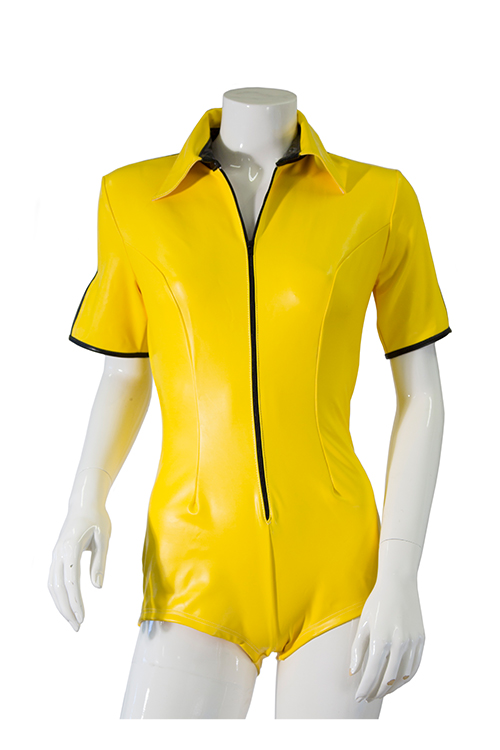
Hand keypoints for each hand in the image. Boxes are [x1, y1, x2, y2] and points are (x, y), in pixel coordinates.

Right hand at [47, 505, 110, 630]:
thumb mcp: (103, 538)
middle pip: (58, 587)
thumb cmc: (97, 519)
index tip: (82, 617)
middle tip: (77, 627)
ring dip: (61, 605)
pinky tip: (67, 605)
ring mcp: (55, 555)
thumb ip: (100, 562)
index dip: (75, 601)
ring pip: (52, 585)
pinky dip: (58, 595)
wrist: (84, 503)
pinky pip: (54, 579)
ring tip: (72, 620)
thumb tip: (97, 587)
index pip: (71, 581)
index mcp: (70, 548)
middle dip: (66, 609)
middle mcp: (59, 553)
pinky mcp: (57, 556)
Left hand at [349, 575, 424, 701]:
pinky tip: (397, 681)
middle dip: (376, 692)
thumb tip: (353, 673)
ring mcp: (412, 642)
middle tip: (368, 697)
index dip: (364, 689)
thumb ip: (357, 649)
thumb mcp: (363, 623)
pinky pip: (415, 666)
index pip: (371, 674)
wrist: (399, 583)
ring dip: (392, 688)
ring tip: (382, 691)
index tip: (359, 697)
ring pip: (403, 677)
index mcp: (381, 639)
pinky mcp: (421, 640)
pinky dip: (406, 678)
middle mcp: (399, 643)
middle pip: (388, 679)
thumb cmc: (377, 603)